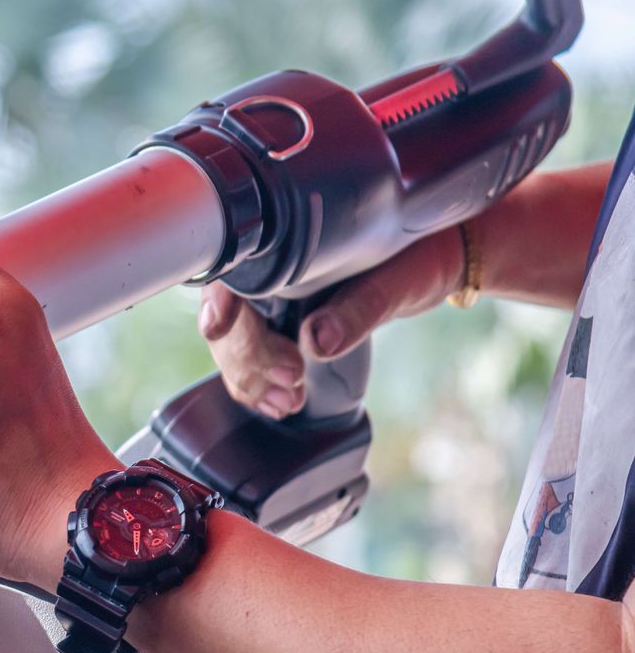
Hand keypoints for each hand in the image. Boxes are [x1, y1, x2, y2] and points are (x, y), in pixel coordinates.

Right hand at [198, 224, 463, 418]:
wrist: (435, 265)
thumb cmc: (418, 259)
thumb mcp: (394, 283)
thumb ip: (357, 309)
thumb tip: (317, 341)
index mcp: (286, 248)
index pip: (230, 275)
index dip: (218, 302)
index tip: (220, 328)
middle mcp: (268, 276)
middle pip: (228, 320)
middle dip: (247, 357)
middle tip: (289, 379)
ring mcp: (270, 306)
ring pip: (233, 348)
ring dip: (252, 380)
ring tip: (287, 401)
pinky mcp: (281, 331)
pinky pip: (251, 363)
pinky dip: (259, 388)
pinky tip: (278, 404)